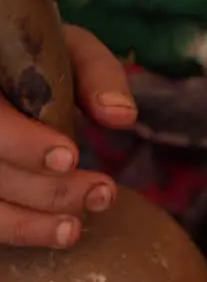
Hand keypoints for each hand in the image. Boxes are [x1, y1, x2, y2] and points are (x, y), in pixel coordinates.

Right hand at [0, 25, 134, 247]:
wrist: (9, 68)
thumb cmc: (37, 57)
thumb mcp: (66, 49)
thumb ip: (96, 72)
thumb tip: (121, 115)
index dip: (21, 143)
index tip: (69, 157)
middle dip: (46, 189)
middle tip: (102, 191)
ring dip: (30, 223)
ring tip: (79, 225)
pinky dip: (21, 231)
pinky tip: (61, 233)